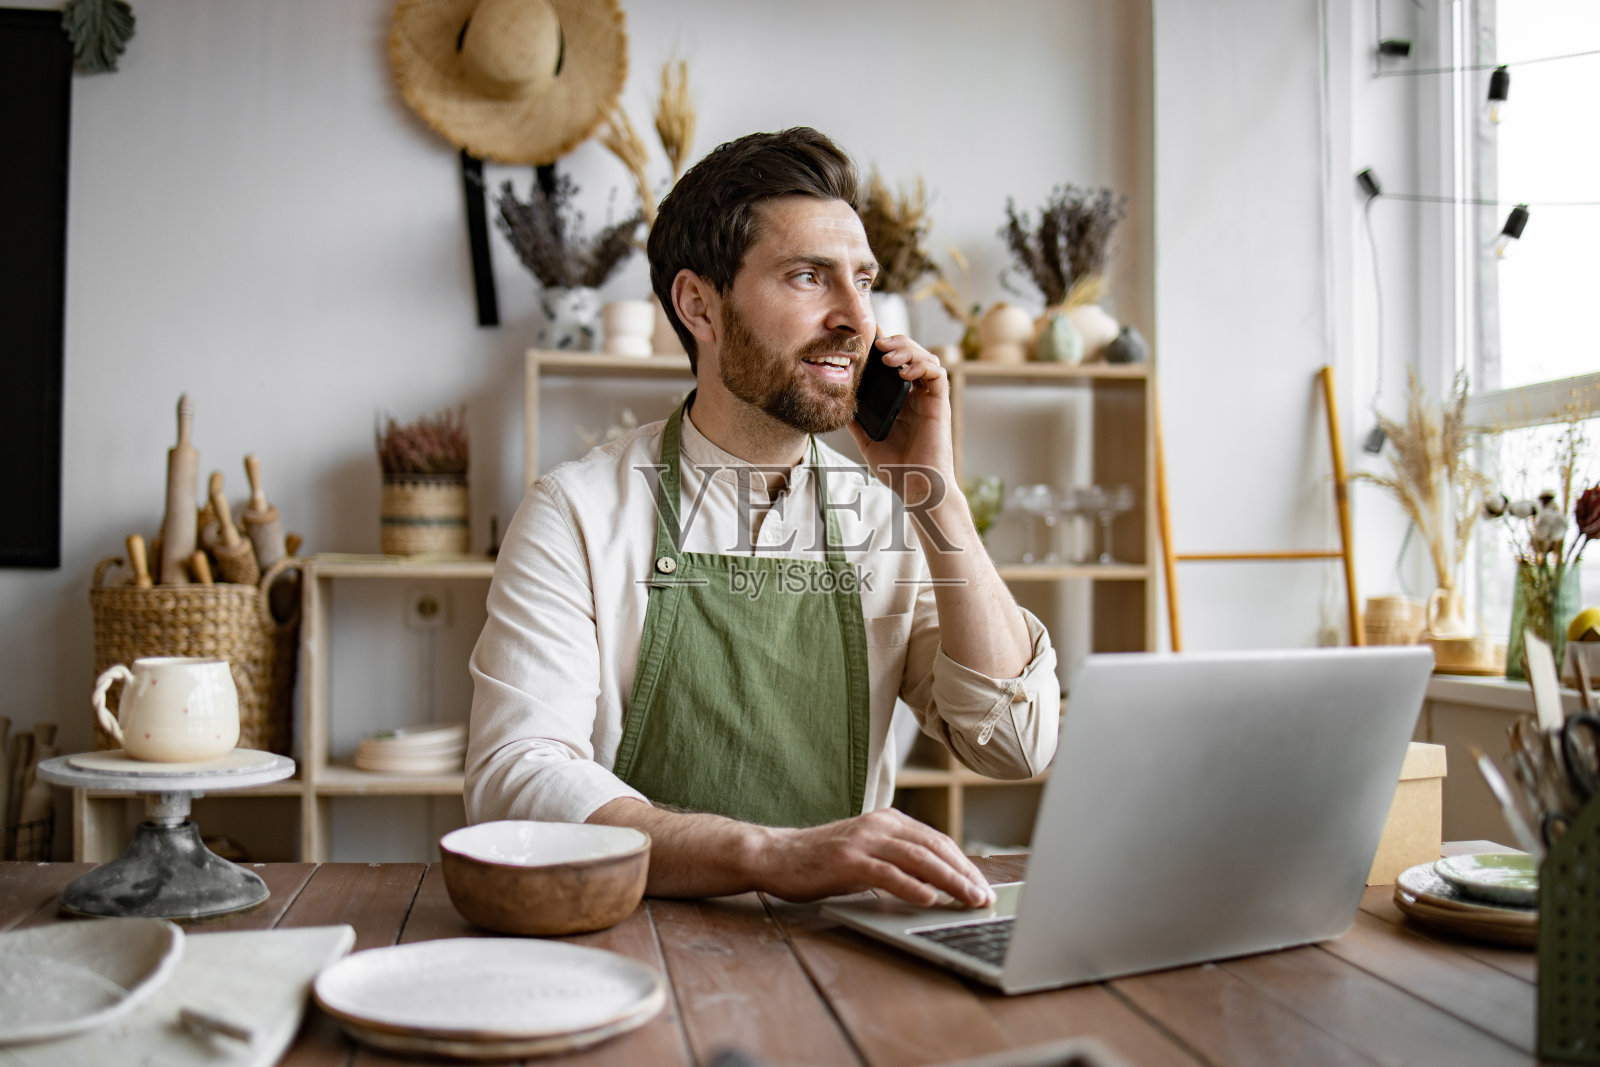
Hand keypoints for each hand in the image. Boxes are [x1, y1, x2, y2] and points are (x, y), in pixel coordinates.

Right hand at [756, 808, 994, 906]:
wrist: (775, 855)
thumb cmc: (822, 861)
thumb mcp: (866, 854)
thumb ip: (897, 861)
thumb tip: (937, 884)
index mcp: (888, 820)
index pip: (937, 841)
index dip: (964, 864)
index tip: (983, 885)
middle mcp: (880, 825)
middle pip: (934, 848)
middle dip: (964, 874)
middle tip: (985, 897)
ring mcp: (863, 840)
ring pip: (918, 859)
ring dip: (949, 880)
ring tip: (969, 899)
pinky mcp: (847, 859)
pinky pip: (887, 872)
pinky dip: (911, 885)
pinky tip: (930, 898)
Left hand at [846, 333, 953, 489]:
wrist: (917, 488)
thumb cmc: (897, 469)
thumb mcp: (868, 441)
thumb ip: (857, 421)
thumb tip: (839, 404)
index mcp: (903, 400)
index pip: (897, 364)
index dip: (886, 346)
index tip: (867, 337)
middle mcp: (918, 396)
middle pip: (913, 354)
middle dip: (896, 343)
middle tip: (877, 342)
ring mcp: (930, 400)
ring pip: (927, 358)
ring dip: (908, 350)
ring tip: (887, 353)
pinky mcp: (940, 406)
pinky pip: (938, 375)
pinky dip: (922, 366)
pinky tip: (904, 372)